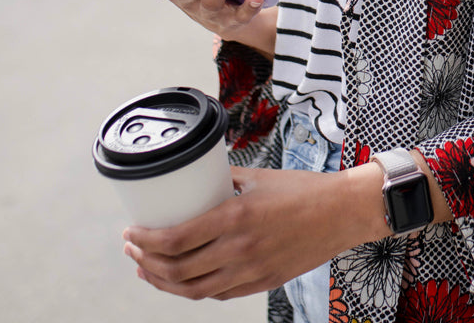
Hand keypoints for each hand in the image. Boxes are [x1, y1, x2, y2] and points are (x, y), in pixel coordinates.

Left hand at [122, 164, 388, 300]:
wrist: (342, 213)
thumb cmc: (303, 189)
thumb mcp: (258, 177)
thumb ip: (225, 182)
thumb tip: (198, 181)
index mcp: (235, 217)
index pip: (175, 240)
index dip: (145, 241)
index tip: (131, 232)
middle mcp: (239, 249)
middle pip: (177, 271)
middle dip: (146, 263)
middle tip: (133, 249)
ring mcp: (251, 271)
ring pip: (194, 290)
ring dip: (164, 283)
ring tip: (148, 270)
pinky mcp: (262, 283)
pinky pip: (219, 294)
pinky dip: (195, 289)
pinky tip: (184, 279)